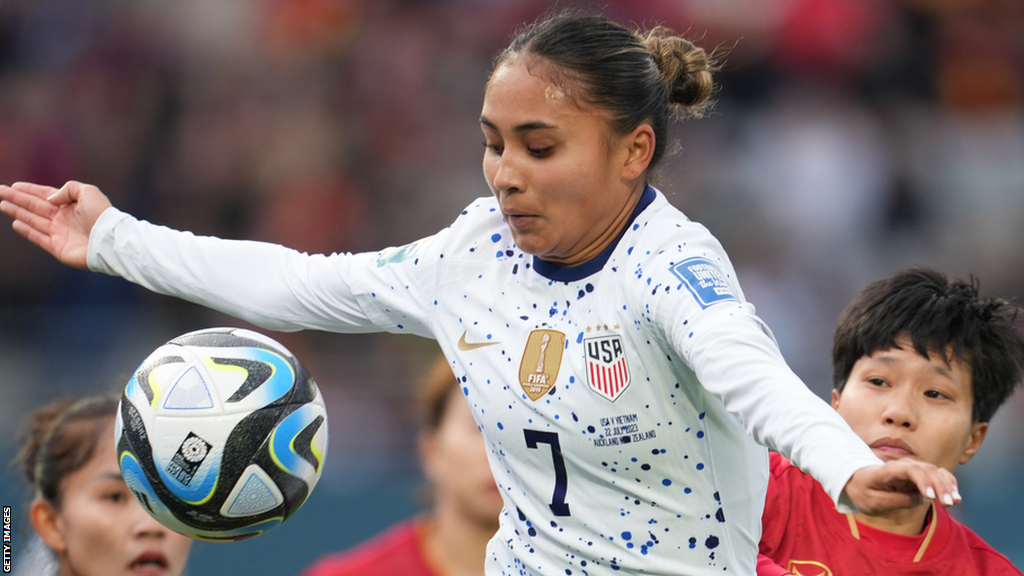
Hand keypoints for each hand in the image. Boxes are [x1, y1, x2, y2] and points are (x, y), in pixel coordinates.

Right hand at [0, 181, 111, 269]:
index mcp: (72, 205)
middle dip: (17, 199)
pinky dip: (27, 231)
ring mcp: (60, 233)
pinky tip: (15, 223)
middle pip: (35, 206)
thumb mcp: (88, 192)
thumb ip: (68, 189)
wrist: (110, 240)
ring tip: (2, 204)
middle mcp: (64, 218)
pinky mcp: (58, 248)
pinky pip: (38, 238)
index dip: (30, 190)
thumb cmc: (102, 215)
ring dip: (17, 212)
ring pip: (33, 220)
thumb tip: (51, 198)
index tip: (14, 185)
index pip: (46, 195)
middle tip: (0, 191)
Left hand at [844, 458, 959, 514]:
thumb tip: (922, 498)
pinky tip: (955, 497)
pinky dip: (949, 484)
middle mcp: (903, 466)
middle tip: (949, 504)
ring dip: (947, 485)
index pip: (909, 469)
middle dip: (940, 485)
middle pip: (926, 469)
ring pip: (935, 471)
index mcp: (887, 470)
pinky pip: (938, 476)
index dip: (922, 480)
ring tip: (955, 501)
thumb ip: (896, 501)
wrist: (859, 483)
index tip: (930, 497)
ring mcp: (913, 469)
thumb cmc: (864, 492)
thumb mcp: (873, 502)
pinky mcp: (921, 476)